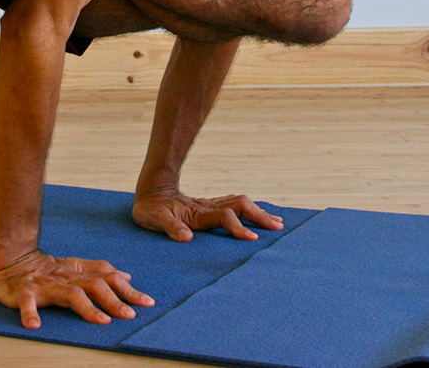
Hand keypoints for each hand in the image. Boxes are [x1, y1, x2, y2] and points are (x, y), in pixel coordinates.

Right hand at [0, 250, 154, 328]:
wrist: (10, 261)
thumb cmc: (46, 269)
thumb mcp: (75, 267)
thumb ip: (99, 272)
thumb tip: (126, 276)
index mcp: (78, 274)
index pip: (108, 279)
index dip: (128, 289)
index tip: (147, 302)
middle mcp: (66, 279)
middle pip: (95, 286)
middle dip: (114, 300)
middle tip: (130, 315)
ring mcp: (46, 286)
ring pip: (70, 295)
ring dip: (87, 308)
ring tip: (102, 321)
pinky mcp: (23, 294)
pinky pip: (27, 304)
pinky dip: (30, 313)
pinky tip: (34, 325)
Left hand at [133, 188, 283, 241]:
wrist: (151, 190)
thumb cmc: (150, 209)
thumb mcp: (153, 219)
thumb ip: (169, 227)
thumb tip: (186, 237)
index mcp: (197, 213)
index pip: (225, 218)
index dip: (238, 227)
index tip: (252, 238)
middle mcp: (208, 208)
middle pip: (241, 206)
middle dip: (260, 216)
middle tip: (278, 227)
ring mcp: (211, 206)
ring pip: (241, 204)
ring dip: (259, 212)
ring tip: (277, 222)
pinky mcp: (212, 207)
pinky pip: (236, 205)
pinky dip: (251, 210)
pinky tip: (260, 216)